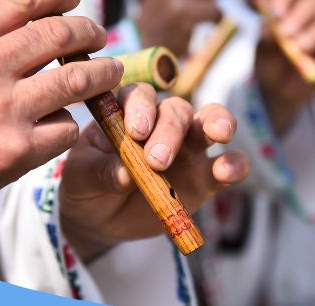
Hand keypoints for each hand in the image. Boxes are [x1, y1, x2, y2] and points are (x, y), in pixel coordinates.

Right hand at [0, 0, 123, 219]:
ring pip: (78, 78)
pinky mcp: (19, 151)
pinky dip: (68, 122)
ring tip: (110, 70)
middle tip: (98, 34)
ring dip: (103, 71)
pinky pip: (66, 127)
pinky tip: (59, 122)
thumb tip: (35, 12)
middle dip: (89, 30)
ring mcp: (5, 110)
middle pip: (61, 33)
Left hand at [59, 83, 249, 261]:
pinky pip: (227, 164)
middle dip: (170, 130)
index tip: (135, 133)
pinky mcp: (203, 178)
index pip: (139, 96)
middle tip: (157, 160)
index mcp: (126, 112)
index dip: (141, 109)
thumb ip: (99, 171)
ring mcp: (187, 147)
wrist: (99, 218)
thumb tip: (125, 173)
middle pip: (176, 110)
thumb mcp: (80, 177)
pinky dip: (235, 164)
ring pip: (210, 122)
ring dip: (218, 123)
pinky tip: (231, 171)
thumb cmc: (86, 184)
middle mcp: (160, 122)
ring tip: (220, 134)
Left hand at [256, 0, 314, 133]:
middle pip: (310, 5)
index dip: (283, 1)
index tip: (276, 13)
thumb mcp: (263, 53)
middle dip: (300, 16)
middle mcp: (307, 17)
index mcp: (287, 12)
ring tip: (302, 47)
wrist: (280, 92)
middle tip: (287, 33)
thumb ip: (268, 40)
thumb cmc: (269, 66)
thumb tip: (268, 27)